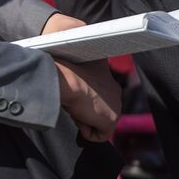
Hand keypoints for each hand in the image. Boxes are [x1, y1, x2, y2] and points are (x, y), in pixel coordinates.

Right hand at [40, 13, 120, 141]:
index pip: (98, 95)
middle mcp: (117, 90)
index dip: (85, 98)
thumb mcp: (72, 61)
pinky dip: (85, 130)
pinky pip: (97, 135)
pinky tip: (78, 114)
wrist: (62, 74)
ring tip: (74, 104)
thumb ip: (77, 61)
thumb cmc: (61, 65)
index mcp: (108, 76)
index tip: (74, 95)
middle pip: (98, 111)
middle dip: (85, 110)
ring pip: (97, 122)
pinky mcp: (111, 121)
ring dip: (83, 118)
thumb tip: (71, 43)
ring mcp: (116, 106)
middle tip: (72, 100)